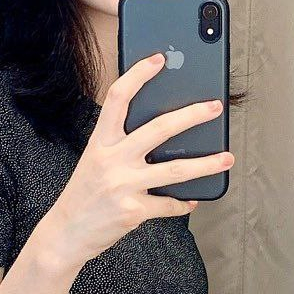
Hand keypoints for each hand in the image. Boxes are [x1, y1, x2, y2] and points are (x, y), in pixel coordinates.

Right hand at [46, 52, 234, 265]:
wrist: (66, 233)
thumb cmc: (83, 195)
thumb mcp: (94, 161)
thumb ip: (120, 146)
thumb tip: (161, 133)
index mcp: (100, 142)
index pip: (119, 98)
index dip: (138, 75)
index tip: (158, 60)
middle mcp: (112, 159)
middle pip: (159, 129)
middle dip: (192, 115)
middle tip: (214, 107)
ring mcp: (124, 185)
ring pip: (175, 170)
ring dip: (206, 164)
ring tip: (227, 158)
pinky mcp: (134, 210)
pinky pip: (168, 203)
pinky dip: (182, 203)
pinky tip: (191, 200)